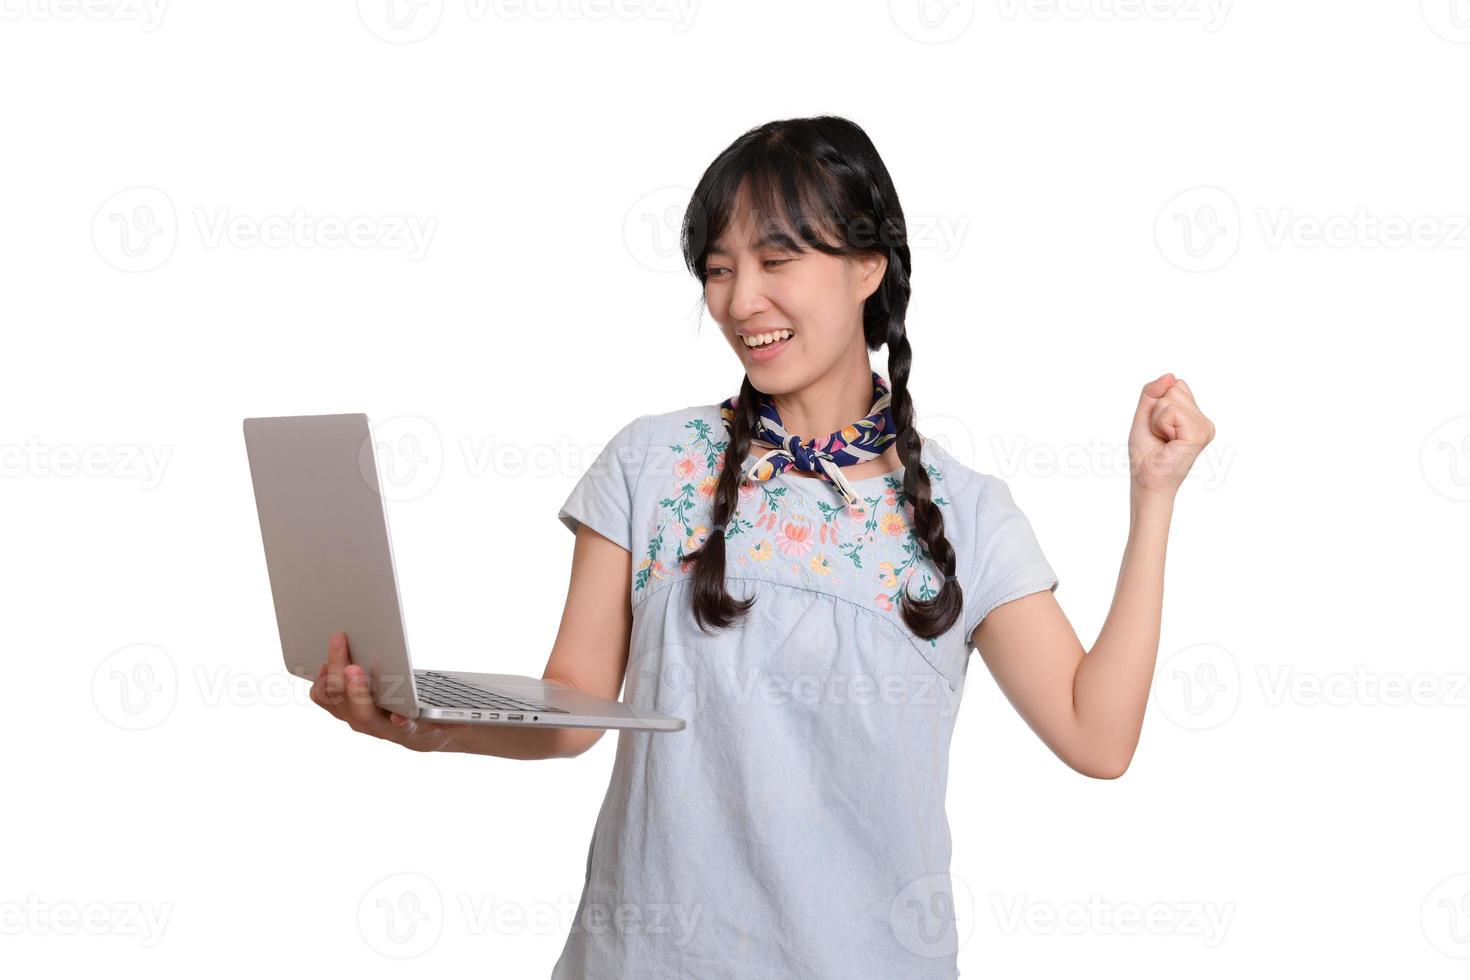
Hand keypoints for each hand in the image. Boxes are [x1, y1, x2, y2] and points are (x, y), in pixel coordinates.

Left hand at [309, 631, 469, 752]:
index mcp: (403, 729)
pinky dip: (320, 681)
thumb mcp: (443, 721)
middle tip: (354, 666)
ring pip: (336, 701)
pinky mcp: (341, 710)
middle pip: (358, 710)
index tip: (401, 717)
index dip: (401, 722)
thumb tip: (465, 724)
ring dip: (333, 676)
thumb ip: (450, 722)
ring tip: (337, 648)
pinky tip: (325, 663)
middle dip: (355, 688)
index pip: (402, 727)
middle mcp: (374, 726)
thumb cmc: (428, 720)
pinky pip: (323, 698)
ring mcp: (354, 718)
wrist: (413, 734)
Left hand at [1128, 373, 1215, 497]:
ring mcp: (1205, 428)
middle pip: (1174, 388)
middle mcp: (1204, 421)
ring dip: (1157, 419)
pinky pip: (1171, 411)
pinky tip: (1168, 443)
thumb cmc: (1145, 453)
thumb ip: (1153, 392)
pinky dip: (1160, 424)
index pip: (1176, 385)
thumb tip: (1170, 375)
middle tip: (1159, 435)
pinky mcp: (1199, 434)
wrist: (1146, 480)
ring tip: (1163, 439)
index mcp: (1194, 416)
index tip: (1158, 426)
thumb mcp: (1144, 415)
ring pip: (1171, 398)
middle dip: (1156, 410)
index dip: (1157, 402)